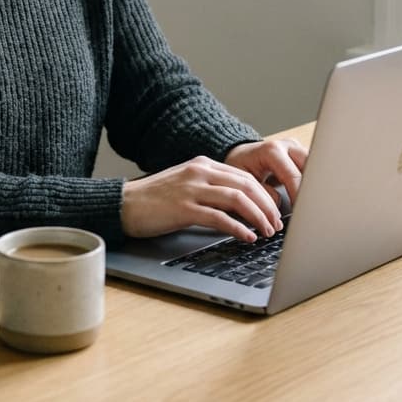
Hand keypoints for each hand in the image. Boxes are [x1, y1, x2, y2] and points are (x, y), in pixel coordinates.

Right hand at [121, 156, 283, 242]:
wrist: (124, 204)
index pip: (244, 176)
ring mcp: (191, 189)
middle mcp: (199, 172)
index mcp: (203, 164)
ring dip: (258, 217)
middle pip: (246, 185)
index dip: (265, 195)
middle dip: (267, 206)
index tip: (275, 211)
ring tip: (267, 232)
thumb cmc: (156, 199)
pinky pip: (219, 217)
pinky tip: (246, 237)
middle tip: (277, 224)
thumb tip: (242, 207)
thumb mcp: (187, 185)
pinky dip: (238, 228)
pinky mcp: (183, 208)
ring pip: (237, 198)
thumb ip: (211, 189)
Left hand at [224, 138, 307, 209]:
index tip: (302, 211)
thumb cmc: (241, 166)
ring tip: (312, 203)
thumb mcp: (245, 182)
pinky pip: (312, 169)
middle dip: (312, 188)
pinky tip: (311, 196)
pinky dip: (312, 182)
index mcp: (272, 150)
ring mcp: (296, 148)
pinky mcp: (302, 154)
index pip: (293, 175)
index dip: (299, 195)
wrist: (241, 154)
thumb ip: (262, 194)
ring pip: (315, 167)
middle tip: (311, 208)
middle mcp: (287, 146)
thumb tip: (277, 209)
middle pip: (311, 167)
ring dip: (314, 185)